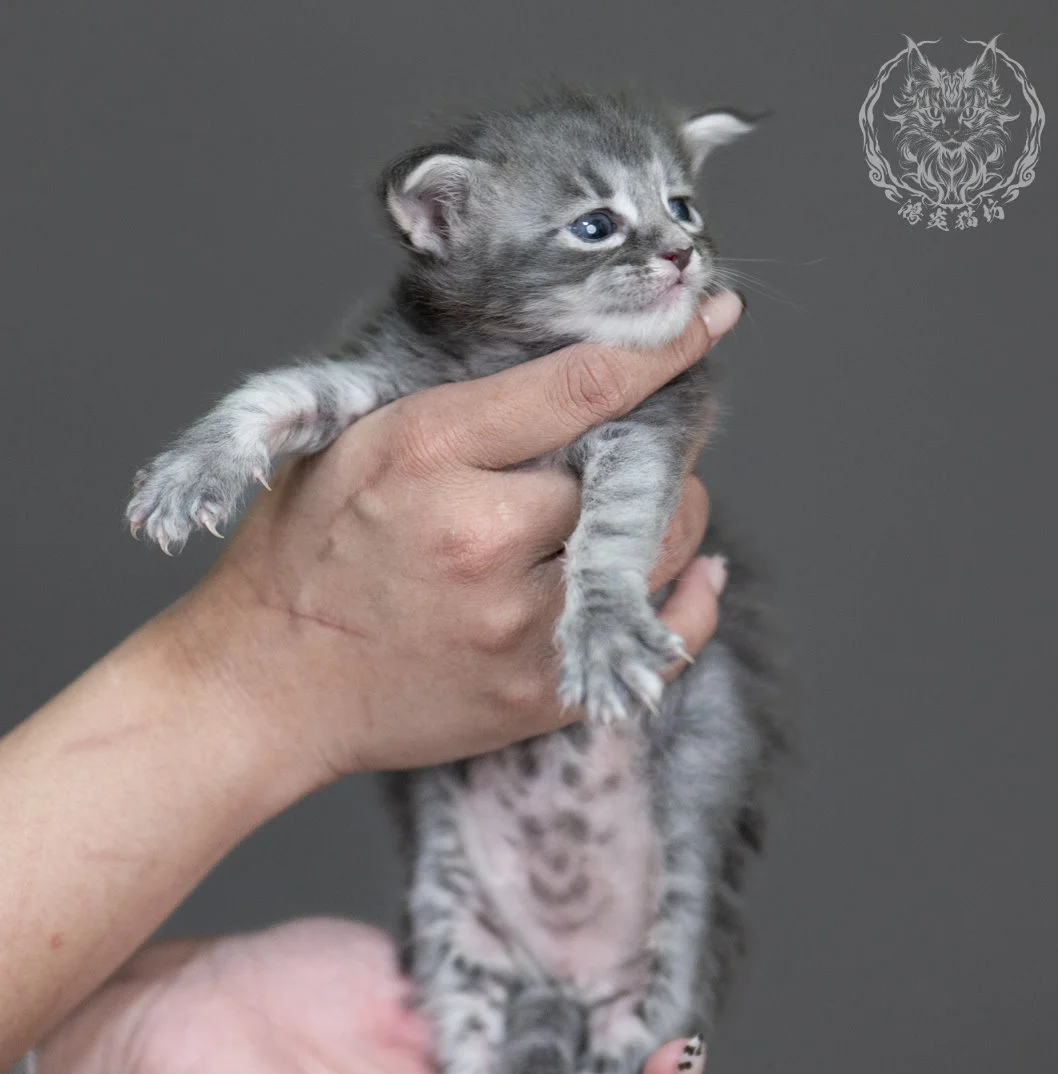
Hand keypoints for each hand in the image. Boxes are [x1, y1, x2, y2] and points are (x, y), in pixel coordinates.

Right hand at [164, 291, 742, 783]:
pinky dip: (688, 597)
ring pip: (664, 549)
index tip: (710, 315)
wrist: (267, 689)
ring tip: (627, 512)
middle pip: (636, 472)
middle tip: (636, 447)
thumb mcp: (349, 440)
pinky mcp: (540, 695)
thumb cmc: (302, 555)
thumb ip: (458, 406)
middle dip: (653, 446)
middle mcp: (483, 539)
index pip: (582, 384)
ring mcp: (517, 626)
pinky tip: (688, 572)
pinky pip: (661, 639)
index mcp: (430, 454)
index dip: (660, 345)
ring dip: (667, 517)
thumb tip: (575, 371)